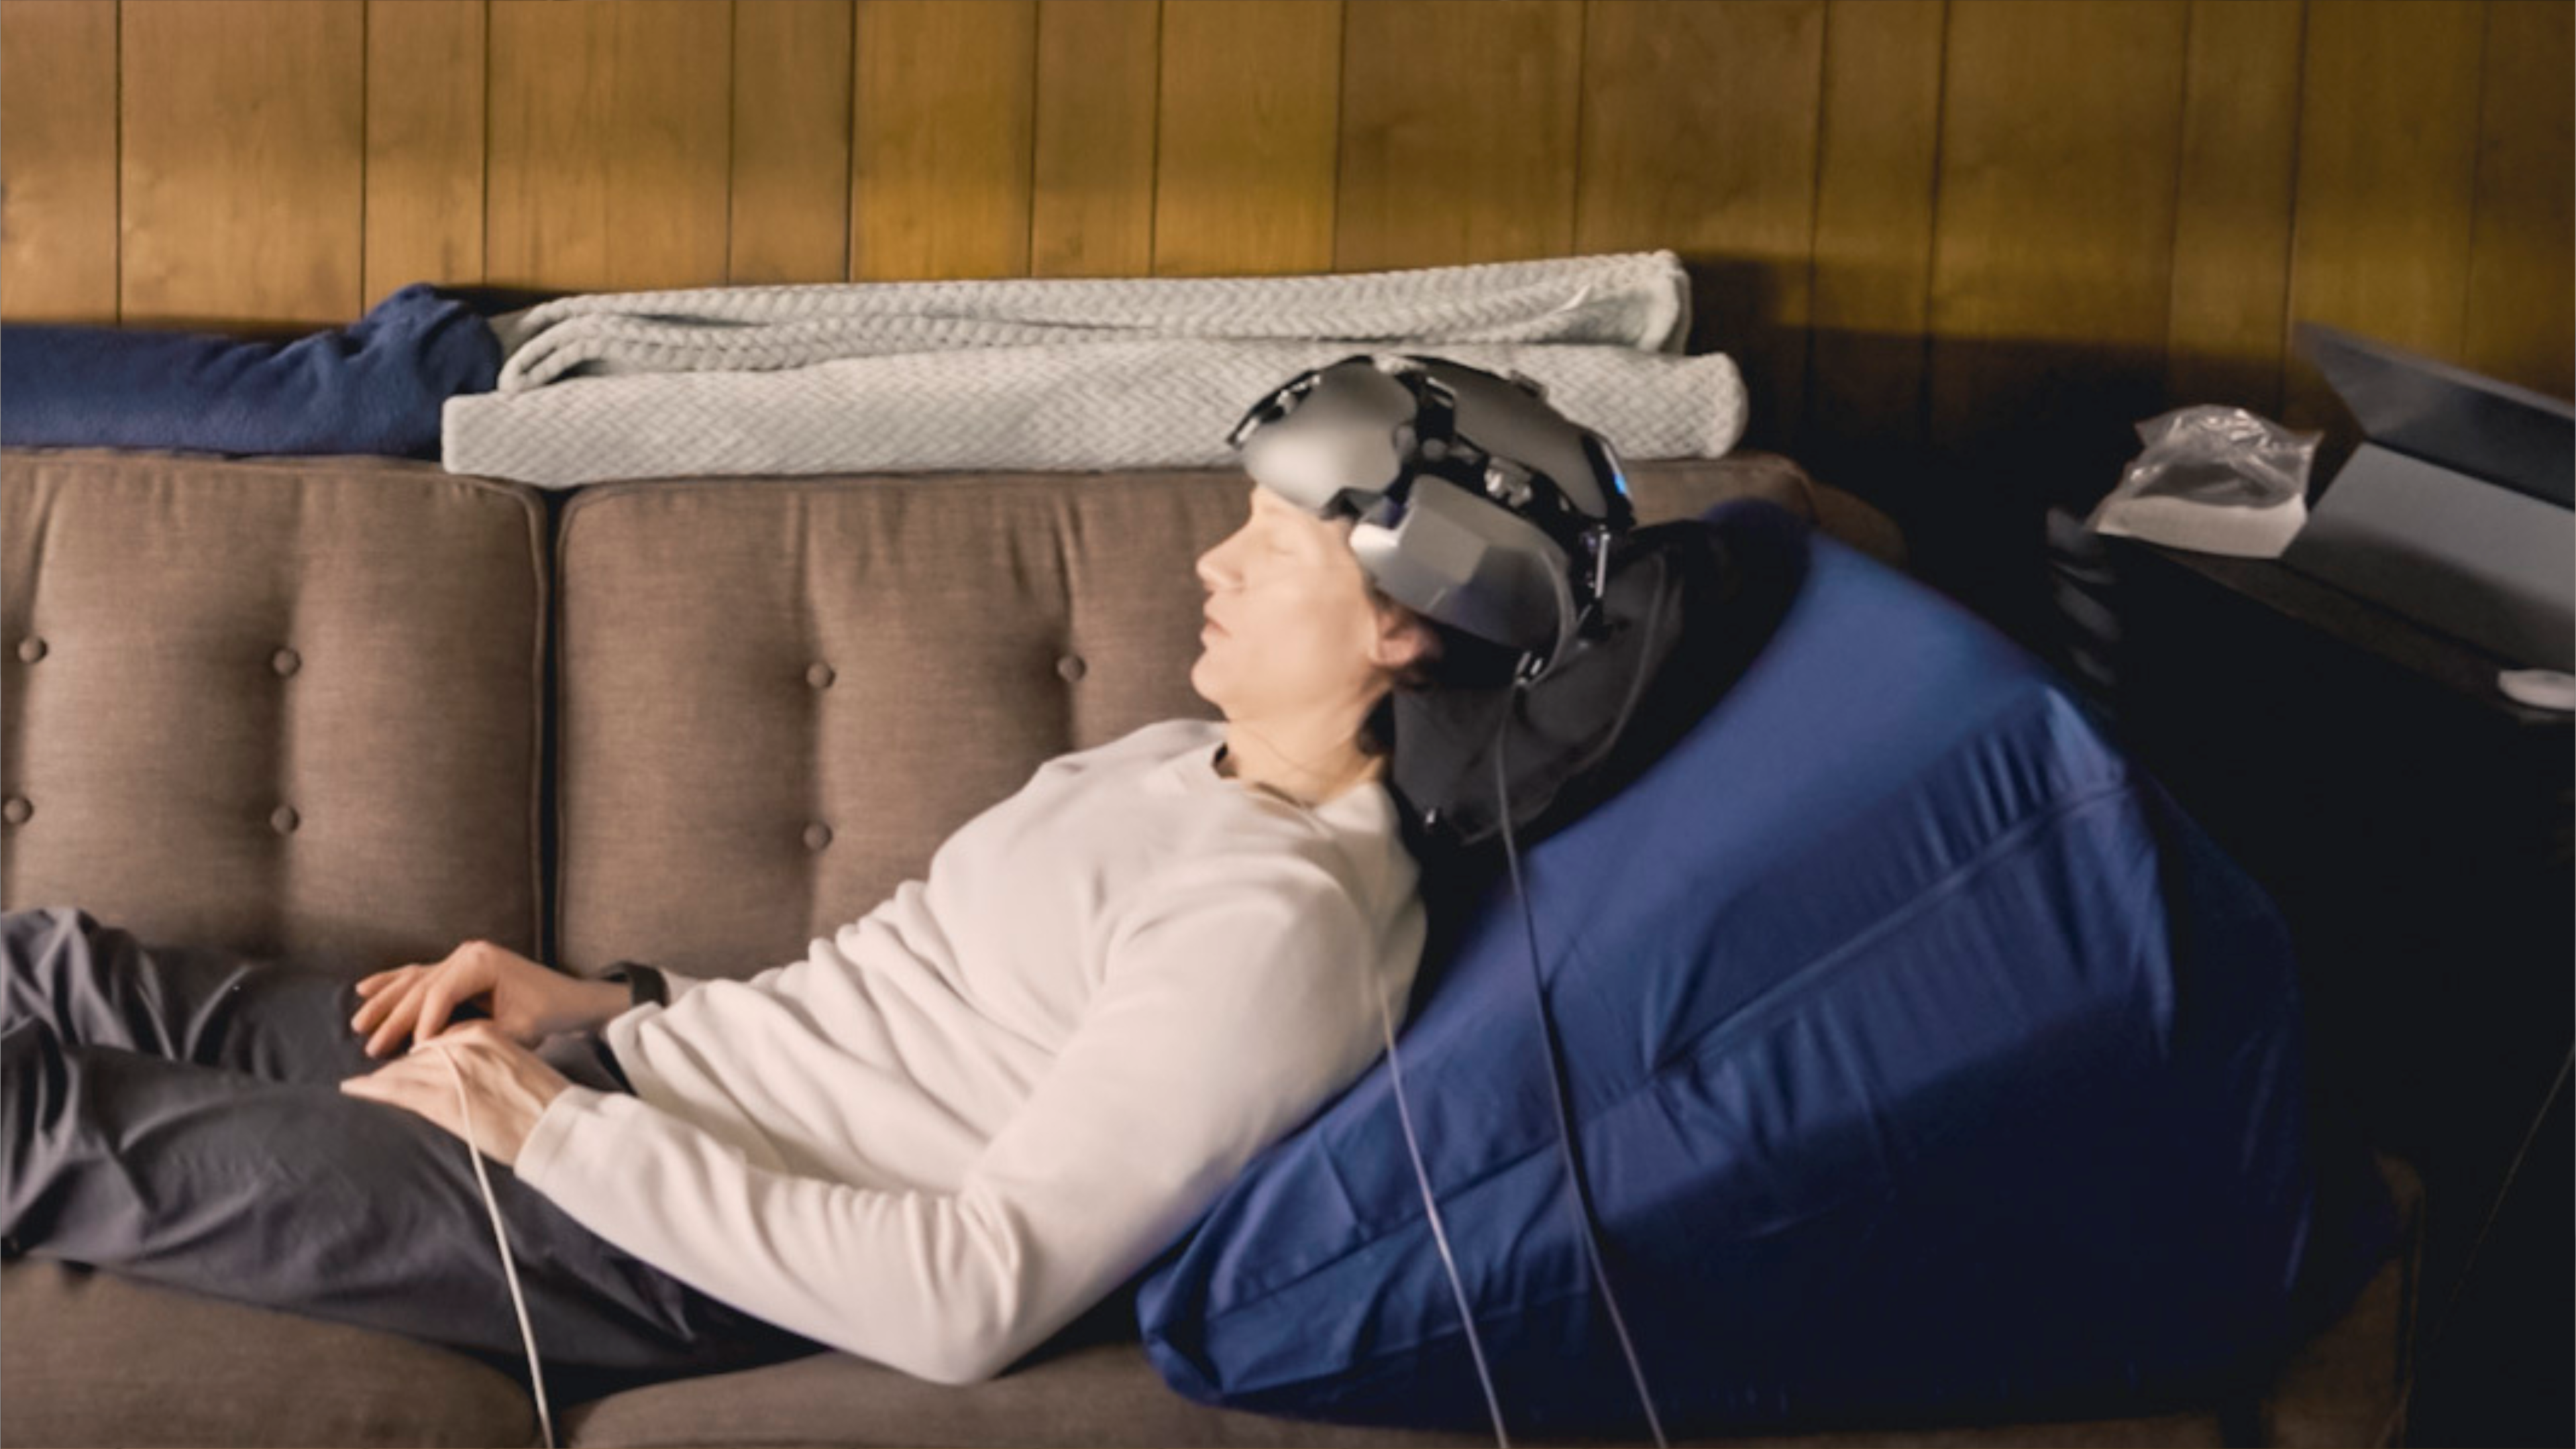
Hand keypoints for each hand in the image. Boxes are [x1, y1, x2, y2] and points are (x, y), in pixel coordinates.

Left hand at [338, 1021, 572, 1167]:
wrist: (556, 1126)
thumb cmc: (545, 1103)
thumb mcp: (519, 1066)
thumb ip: (490, 1060)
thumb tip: (472, 1073)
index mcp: (485, 1033)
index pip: (439, 1038)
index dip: (419, 1052)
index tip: (406, 1060)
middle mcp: (464, 1044)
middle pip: (418, 1053)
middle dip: (396, 1064)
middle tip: (374, 1072)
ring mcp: (450, 1070)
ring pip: (403, 1070)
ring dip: (379, 1077)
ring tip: (360, 1082)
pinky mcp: (440, 1098)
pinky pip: (396, 1089)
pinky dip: (370, 1088)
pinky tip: (352, 1087)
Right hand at [350, 939, 618, 1057]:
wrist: (569, 998)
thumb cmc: (548, 1012)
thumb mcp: (517, 1029)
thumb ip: (477, 1036)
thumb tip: (437, 1047)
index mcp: (482, 962)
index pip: (440, 995)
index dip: (423, 1025)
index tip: (411, 1052)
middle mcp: (466, 953)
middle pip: (421, 987)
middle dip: (394, 1018)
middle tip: (370, 1045)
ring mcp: (460, 957)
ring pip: (414, 980)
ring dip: (385, 1001)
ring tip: (358, 1023)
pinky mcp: (457, 966)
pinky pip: (419, 974)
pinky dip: (392, 982)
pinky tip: (364, 988)